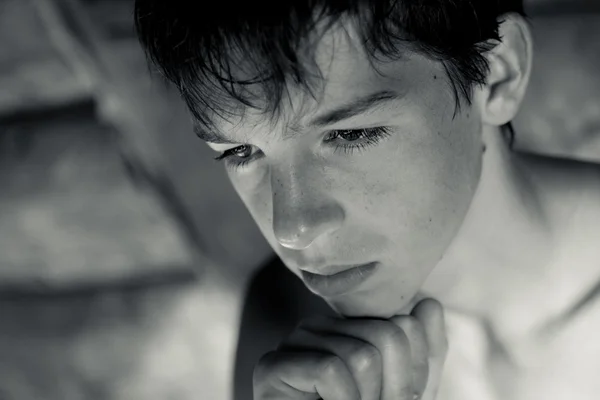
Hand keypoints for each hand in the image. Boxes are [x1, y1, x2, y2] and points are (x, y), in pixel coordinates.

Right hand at [253, 298, 447, 399]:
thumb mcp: (404, 393)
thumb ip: (423, 355)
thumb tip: (429, 304)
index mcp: (348, 328)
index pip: (403, 326)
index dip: (409, 377)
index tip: (386, 399)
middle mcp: (320, 326)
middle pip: (386, 336)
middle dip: (389, 390)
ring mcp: (294, 342)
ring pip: (361, 356)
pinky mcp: (272, 366)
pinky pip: (331, 371)